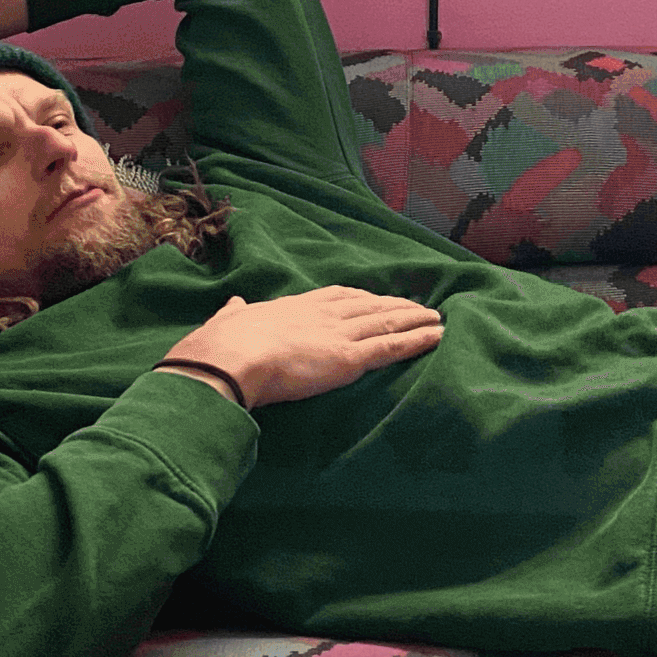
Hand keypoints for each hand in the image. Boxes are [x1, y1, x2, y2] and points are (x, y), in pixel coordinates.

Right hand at [158, 288, 443, 408]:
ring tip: (436, 319)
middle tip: (419, 306)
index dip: (361, 297)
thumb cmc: (221, 345)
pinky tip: (435, 337)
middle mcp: (323, 314)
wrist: (228, 359)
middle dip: (396, 305)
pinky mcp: (349, 359)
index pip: (337, 296)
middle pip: (370, 306)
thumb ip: (235, 312)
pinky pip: (390, 348)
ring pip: (386, 322)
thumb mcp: (227, 320)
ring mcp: (339, 334)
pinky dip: (416, 340)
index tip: (376, 296)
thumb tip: (234, 304)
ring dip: (414, 319)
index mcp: (295, 306)